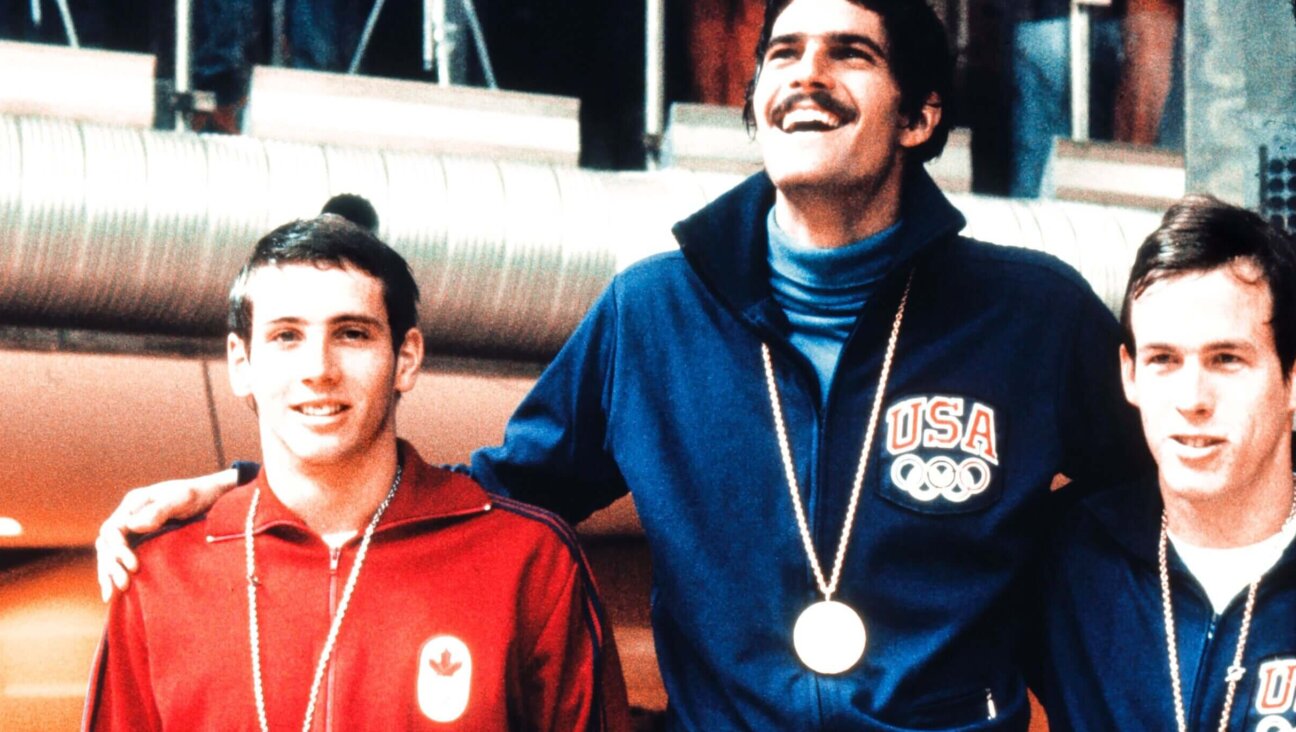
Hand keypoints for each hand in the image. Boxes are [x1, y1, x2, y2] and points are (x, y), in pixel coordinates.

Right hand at [96, 468, 238, 601]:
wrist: (212, 495)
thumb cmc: (198, 494)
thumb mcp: (183, 498)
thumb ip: (160, 510)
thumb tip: (134, 525)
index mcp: (135, 503)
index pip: (112, 529)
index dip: (118, 550)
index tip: (134, 566)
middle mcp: (129, 515)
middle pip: (107, 543)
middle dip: (111, 565)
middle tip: (124, 585)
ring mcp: (134, 527)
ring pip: (110, 552)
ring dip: (109, 572)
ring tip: (112, 594)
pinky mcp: (141, 538)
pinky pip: (122, 556)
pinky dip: (116, 570)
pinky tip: (116, 589)